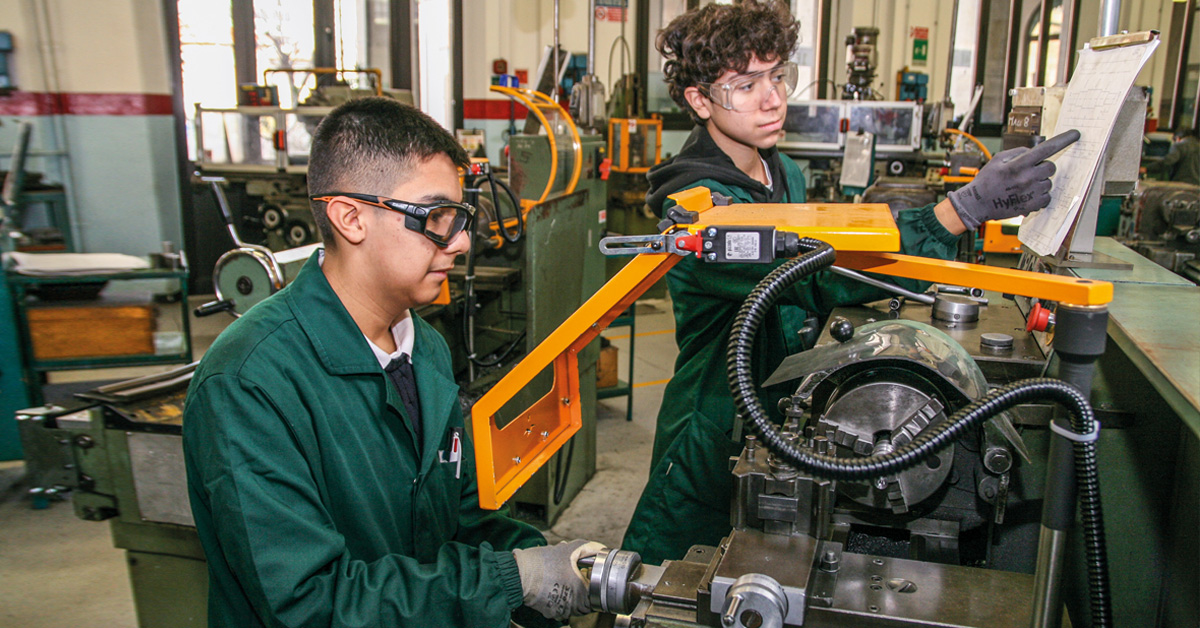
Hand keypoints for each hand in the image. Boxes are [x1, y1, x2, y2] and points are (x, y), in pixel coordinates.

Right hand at [513, 539, 605, 619]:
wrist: (519, 574)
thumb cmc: (542, 563)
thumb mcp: (568, 549)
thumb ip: (588, 548)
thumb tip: (601, 550)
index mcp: (580, 591)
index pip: (596, 595)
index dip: (593, 585)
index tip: (588, 579)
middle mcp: (572, 605)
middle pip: (585, 604)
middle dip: (584, 593)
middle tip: (577, 581)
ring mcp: (561, 610)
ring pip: (573, 608)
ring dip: (572, 598)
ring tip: (565, 584)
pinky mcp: (550, 612)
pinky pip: (561, 610)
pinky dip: (560, 602)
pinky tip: (555, 590)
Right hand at [947, 129, 1080, 229]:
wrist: (977, 203)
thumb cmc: (986, 180)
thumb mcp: (998, 159)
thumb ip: (1018, 152)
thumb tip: (1034, 152)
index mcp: (1019, 164)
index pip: (1047, 148)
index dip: (1063, 140)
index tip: (1075, 134)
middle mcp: (1027, 177)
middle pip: (1051, 167)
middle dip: (1043, 167)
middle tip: (1029, 171)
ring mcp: (1031, 192)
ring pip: (1049, 183)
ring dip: (1040, 182)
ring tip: (1023, 186)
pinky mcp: (1032, 205)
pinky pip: (1047, 197)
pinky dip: (1040, 196)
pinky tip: (1027, 195)